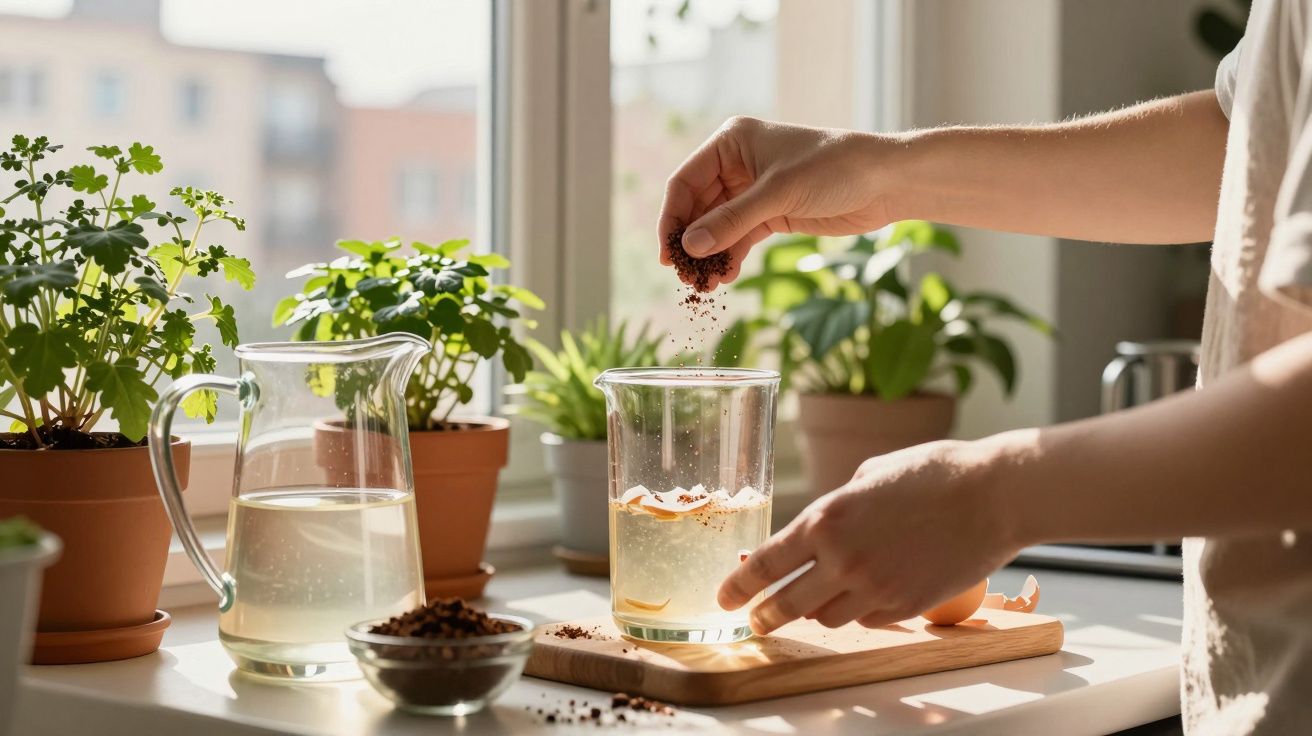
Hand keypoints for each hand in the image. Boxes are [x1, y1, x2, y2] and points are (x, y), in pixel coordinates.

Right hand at [659, 116, 895, 287]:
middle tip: (685, 277)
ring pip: (717, 227)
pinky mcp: (772, 213)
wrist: (884, 181)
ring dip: (710, 255)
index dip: (672, 219)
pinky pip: (739, 238)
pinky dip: (731, 257)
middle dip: (691, 243)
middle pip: (697, 208)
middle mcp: (737, 164)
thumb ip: (732, 221)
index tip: (667, 254)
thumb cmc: (834, 168)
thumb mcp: (778, 193)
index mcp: (731, 142)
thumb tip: (690, 247)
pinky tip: (725, 278)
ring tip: (704, 286)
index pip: (685, 182)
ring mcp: (753, 190)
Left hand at [717, 440, 1022, 634]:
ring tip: (821, 595)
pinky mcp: (905, 607)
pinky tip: (871, 590)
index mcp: (826, 519)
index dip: (739, 584)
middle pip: (786, 604)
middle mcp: (842, 559)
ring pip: (826, 616)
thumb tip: (824, 524)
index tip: (725, 597)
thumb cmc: (935, 473)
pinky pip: (866, 619)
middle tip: (756, 620)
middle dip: (765, 615)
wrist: (995, 496)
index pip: (766, 563)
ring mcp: (875, 588)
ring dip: (818, 608)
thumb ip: (838, 506)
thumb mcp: (870, 474)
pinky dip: (860, 610)